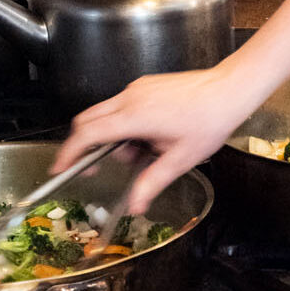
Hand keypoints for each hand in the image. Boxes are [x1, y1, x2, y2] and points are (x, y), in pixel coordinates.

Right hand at [51, 66, 251, 215]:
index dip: (68, 153)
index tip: (59, 170)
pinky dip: (126, 125)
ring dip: (114, 137)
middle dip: (88, 147)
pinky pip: (123, 106)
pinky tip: (152, 137)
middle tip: (98, 167)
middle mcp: (131, 97)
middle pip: (88, 121)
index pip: (87, 134)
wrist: (231, 88)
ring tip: (145, 152)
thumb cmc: (211, 119)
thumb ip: (152, 182)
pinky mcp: (147, 85)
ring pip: (106, 114)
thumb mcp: (180, 159)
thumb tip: (136, 205)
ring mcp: (138, 88)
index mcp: (134, 116)